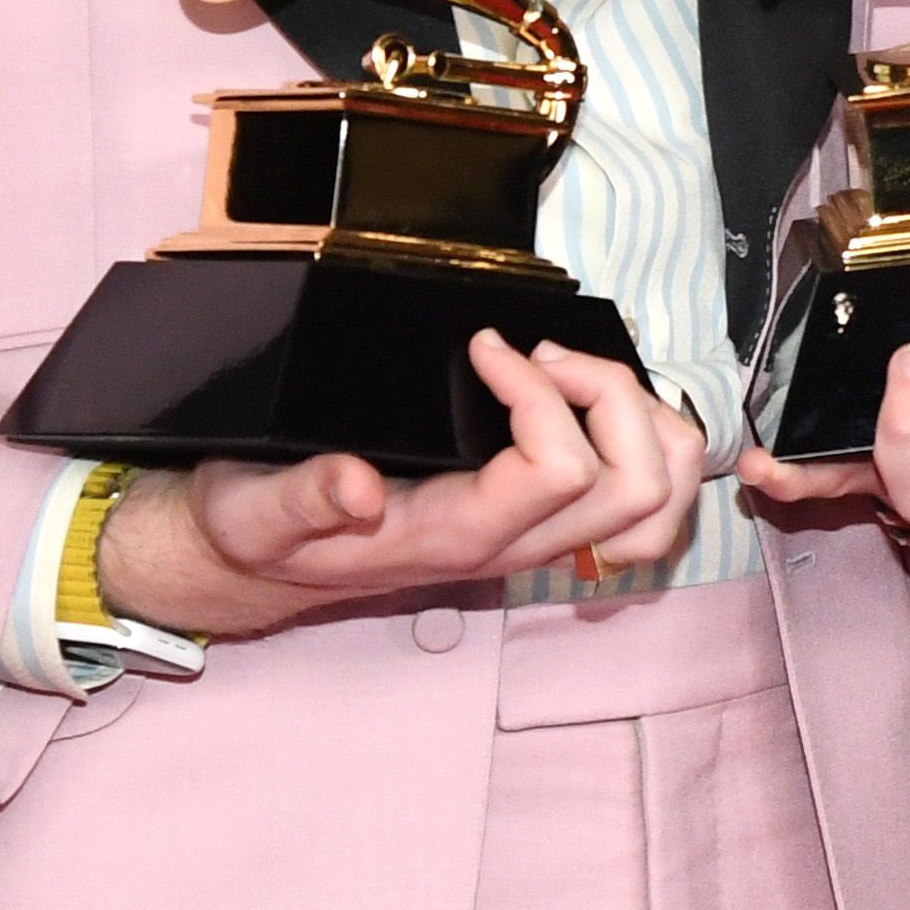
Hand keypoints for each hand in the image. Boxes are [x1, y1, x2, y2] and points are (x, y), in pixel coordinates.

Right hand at [95, 333, 708, 638]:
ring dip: (637, 418)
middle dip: (610, 398)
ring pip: (654, 500)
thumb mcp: (254, 510)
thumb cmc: (261, 527)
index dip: (542, 395)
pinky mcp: (541, 522)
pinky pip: (637, 501)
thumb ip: (302, 499)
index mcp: (454, 539)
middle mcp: (512, 547)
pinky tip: (582, 396)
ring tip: (567, 368)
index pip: (559, 473)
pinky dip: (639, 441)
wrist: (257, 564)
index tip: (484, 346)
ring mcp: (536, 540)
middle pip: (634, 488)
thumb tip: (355, 484)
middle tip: (540, 352)